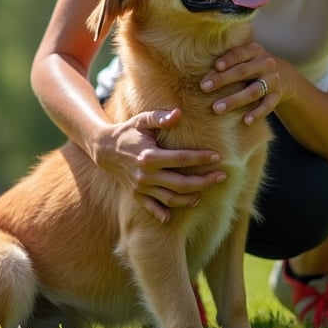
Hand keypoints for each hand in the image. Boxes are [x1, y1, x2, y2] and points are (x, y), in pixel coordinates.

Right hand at [94, 108, 227, 223]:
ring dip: (191, 198)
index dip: (201, 158)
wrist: (104, 149)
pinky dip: (164, 213)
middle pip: (181, 184)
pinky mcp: (137, 196)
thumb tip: (178, 114)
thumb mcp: (142, 119)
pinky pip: (153, 208)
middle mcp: (146, 175)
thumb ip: (160, 117)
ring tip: (205, 192)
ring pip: (171, 199)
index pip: (181, 159)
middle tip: (222, 177)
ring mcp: (141, 188)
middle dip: (204, 182)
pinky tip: (178, 213)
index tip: (218, 156)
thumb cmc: (129, 131)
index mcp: (149, 156)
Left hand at [199, 42, 281, 124]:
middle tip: (204, 87)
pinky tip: (246, 121)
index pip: (239, 53)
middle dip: (223, 80)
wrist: (282, 74)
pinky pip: (268, 105)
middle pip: (243, 71)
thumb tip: (193, 66)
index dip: (227, 59)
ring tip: (216, 108)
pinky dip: (257, 113)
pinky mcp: (277, 95)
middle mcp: (265, 63)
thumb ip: (225, 60)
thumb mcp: (243, 57)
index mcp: (254, 50)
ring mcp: (273, 79)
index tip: (215, 66)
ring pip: (253, 91)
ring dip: (234, 100)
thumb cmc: (250, 65)